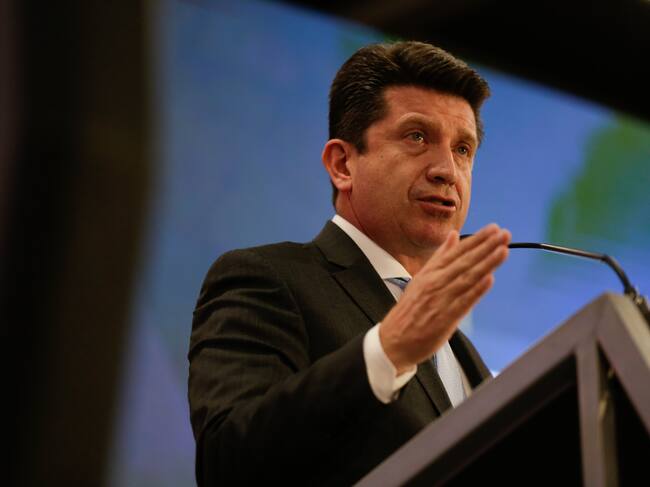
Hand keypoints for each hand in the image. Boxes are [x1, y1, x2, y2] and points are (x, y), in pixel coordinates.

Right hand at [379, 223, 510, 373]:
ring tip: (503, 250)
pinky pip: (463, 302)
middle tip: (504, 234)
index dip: (477, 240)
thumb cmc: (409, 310)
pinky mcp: (445, 318)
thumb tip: (453, 236)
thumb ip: (439, 257)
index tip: (493, 229)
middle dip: (486, 247)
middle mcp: (435, 283)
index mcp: (430, 273)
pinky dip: (476, 290)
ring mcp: (440, 300)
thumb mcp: (421, 277)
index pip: (457, 252)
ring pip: (467, 278)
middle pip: (464, 262)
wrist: (393, 340)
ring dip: (486, 264)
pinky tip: (490, 279)